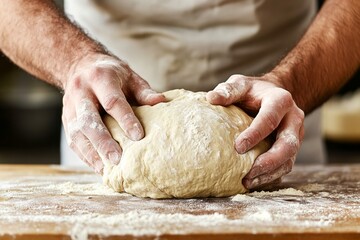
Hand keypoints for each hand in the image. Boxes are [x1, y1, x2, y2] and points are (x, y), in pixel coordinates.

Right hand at [62, 54, 164, 172]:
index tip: (138, 136)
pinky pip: (72, 140)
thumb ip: (143, 91)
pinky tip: (98, 167)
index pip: (112, 102)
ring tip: (106, 169)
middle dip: (103, 141)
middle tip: (118, 159)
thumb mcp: (129, 76)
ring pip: (77, 132)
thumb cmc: (111, 74)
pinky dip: (85, 155)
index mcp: (100, 78)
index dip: (125, 119)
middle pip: (88, 120)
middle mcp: (81, 92)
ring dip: (91, 153)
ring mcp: (70, 107)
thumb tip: (161, 102)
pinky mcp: (66, 119)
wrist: (80, 65)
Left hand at [206, 74, 303, 188]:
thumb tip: (211, 98)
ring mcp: (295, 136)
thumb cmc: (252, 91)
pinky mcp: (291, 149)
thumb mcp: (241, 84)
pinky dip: (270, 176)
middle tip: (248, 172)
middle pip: (288, 144)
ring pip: (289, 159)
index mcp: (281, 100)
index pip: (270, 119)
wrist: (272, 95)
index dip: (256, 134)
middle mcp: (293, 119)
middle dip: (269, 161)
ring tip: (247, 182)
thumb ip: (228, 90)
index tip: (237, 147)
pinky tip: (253, 182)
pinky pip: (285, 166)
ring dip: (269, 173)